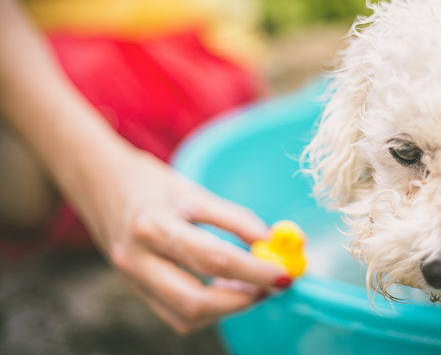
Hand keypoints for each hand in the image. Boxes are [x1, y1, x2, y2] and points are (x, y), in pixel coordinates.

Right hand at [73, 148, 288, 333]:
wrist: (96, 183)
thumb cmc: (147, 182)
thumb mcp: (192, 190)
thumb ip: (232, 218)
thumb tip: (269, 242)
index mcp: (153, 226)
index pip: (212, 258)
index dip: (254, 271)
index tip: (284, 275)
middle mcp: (137, 259)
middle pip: (194, 302)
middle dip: (241, 301)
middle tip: (270, 287)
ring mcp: (131, 279)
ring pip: (184, 317)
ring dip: (226, 308)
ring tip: (251, 286)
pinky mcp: (134, 288)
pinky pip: (173, 314)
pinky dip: (207, 310)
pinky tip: (225, 289)